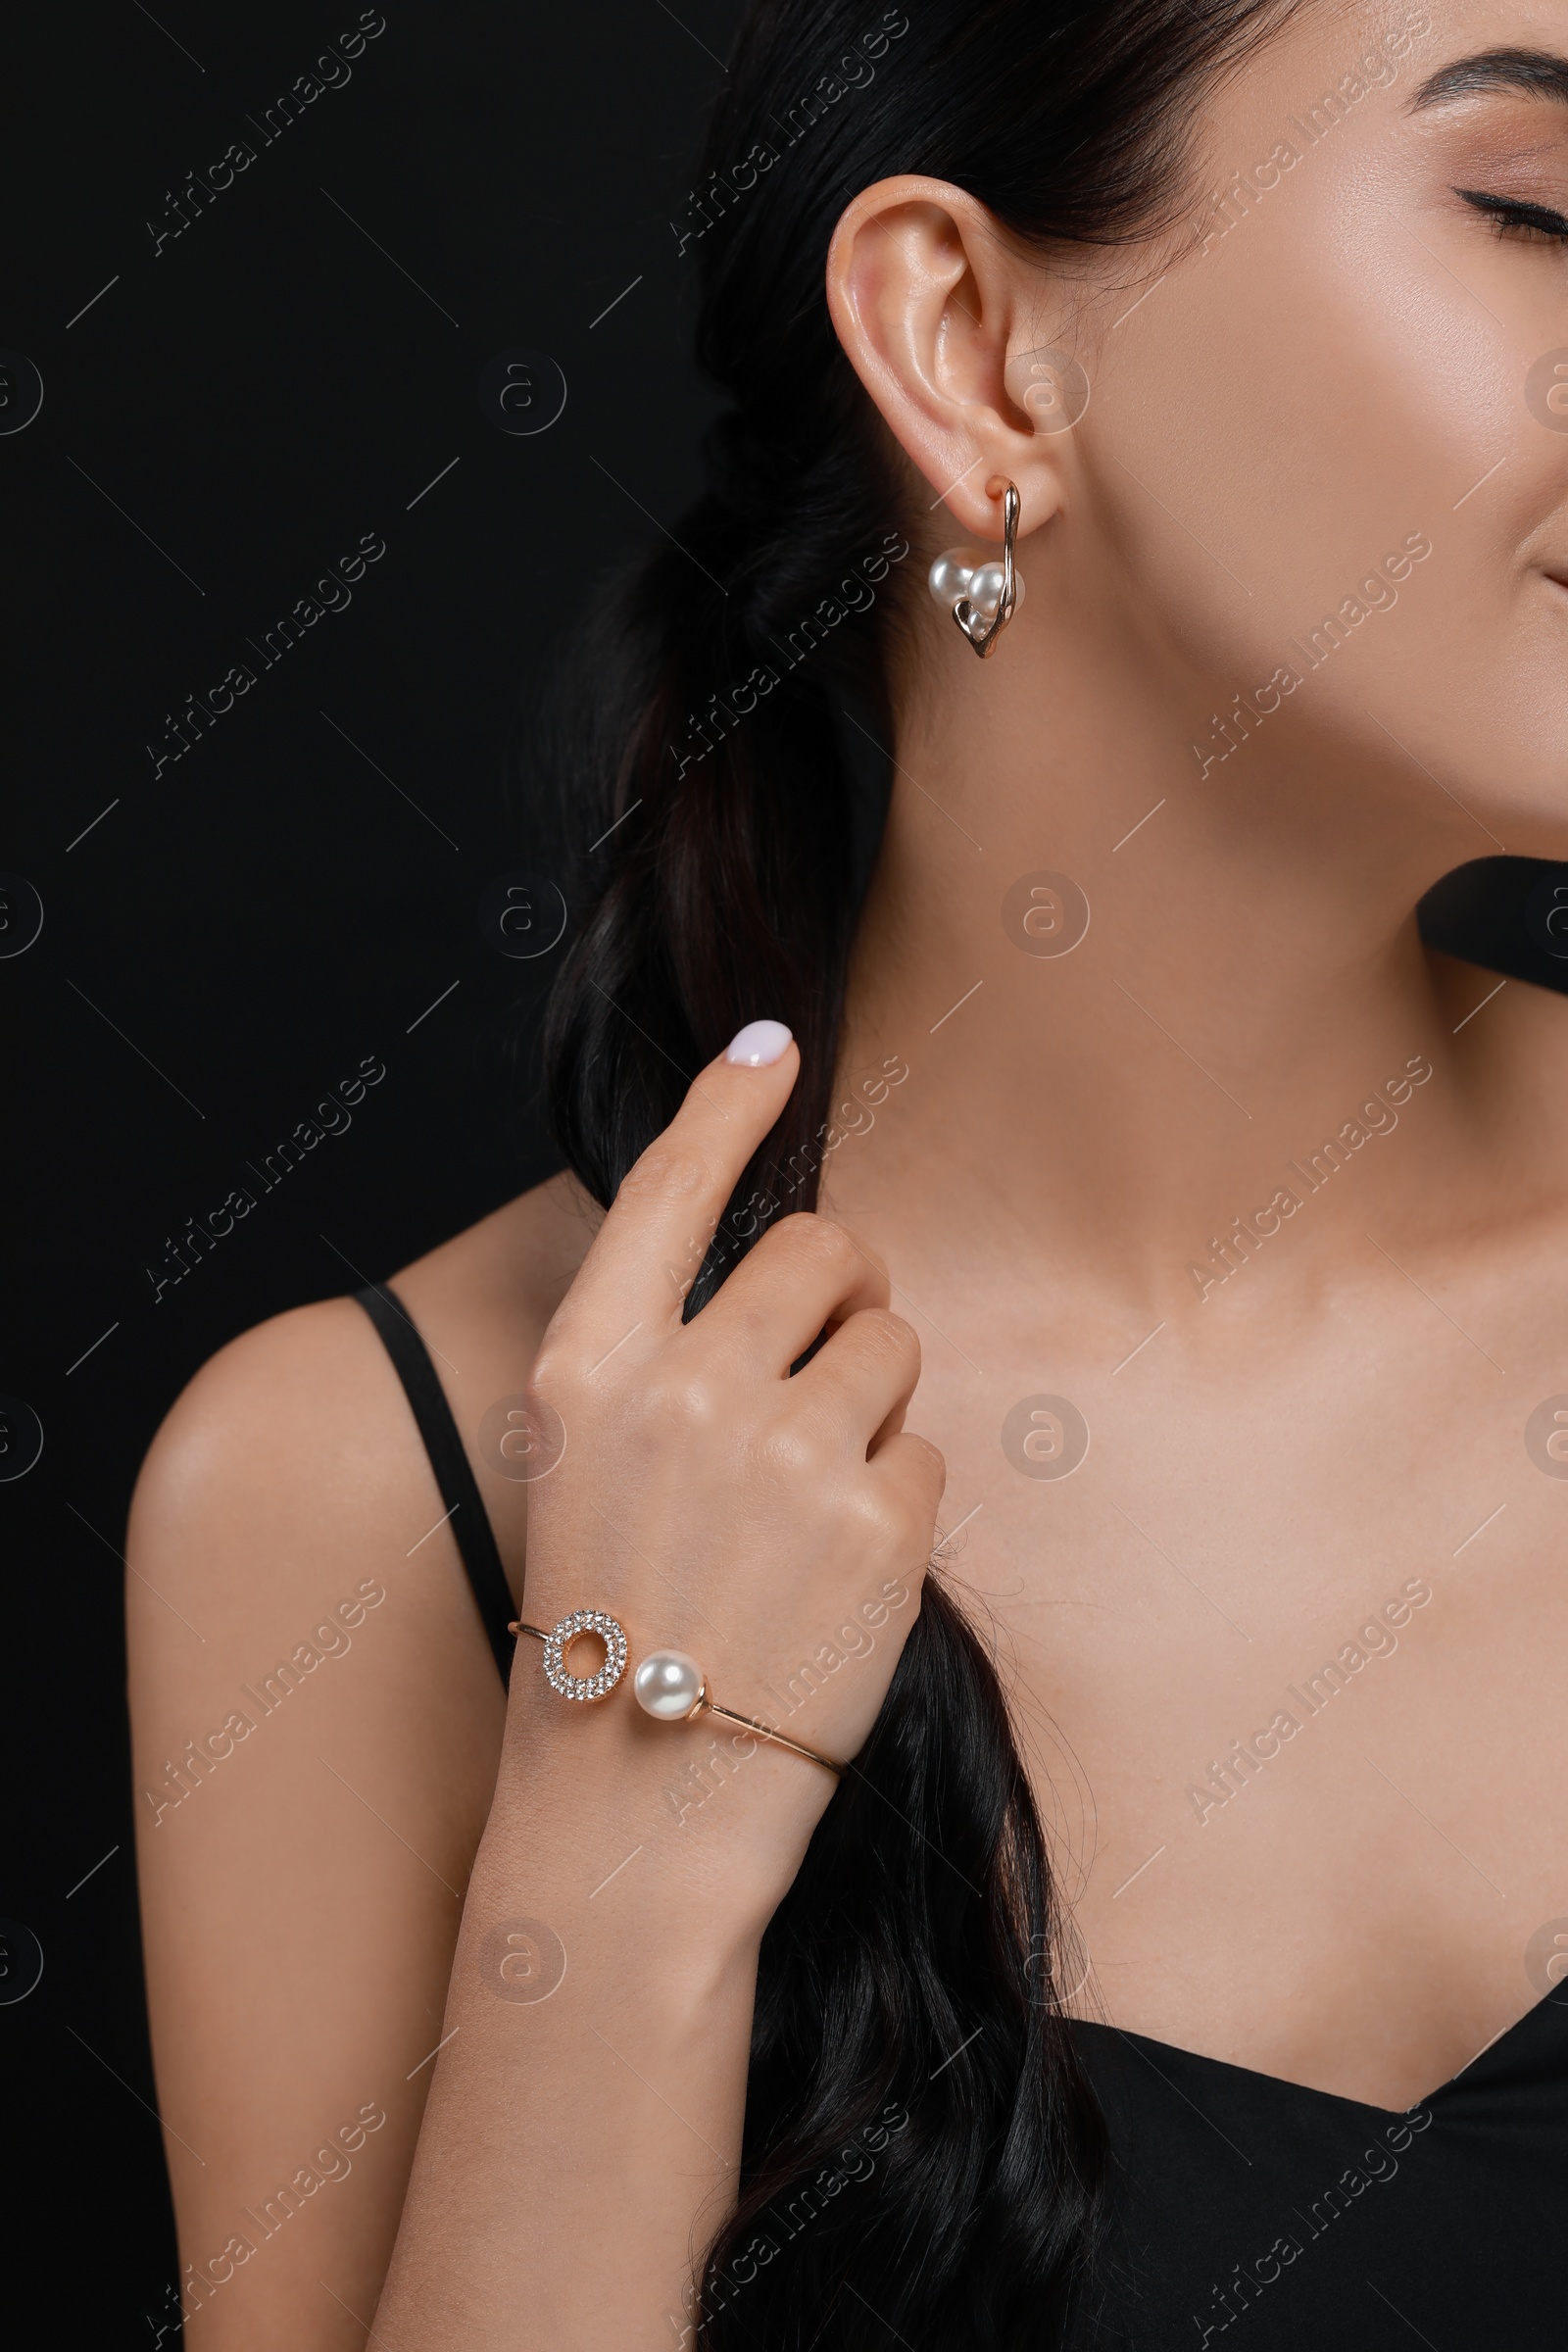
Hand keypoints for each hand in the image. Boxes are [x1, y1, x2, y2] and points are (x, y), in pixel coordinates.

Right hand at [503, 1021, 945, 1914]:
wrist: (638, 1798)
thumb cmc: (609, 1629)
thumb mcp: (584, 1468)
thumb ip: (657, 1357)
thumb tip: (778, 1269)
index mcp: (588, 1368)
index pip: (666, 1188)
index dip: (725, 1103)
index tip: (771, 1044)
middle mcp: (683, 1388)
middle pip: (821, 1249)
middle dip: (845, 1290)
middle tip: (827, 1366)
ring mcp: (784, 1452)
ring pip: (892, 1346)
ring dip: (874, 1401)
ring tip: (811, 1503)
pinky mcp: (877, 1523)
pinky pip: (925, 1451)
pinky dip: (897, 1498)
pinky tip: (838, 1572)